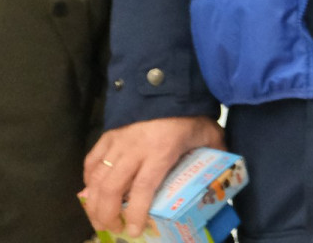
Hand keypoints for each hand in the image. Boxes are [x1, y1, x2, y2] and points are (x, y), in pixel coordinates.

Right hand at [81, 115, 224, 235]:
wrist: (168, 84)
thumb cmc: (190, 113)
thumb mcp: (208, 133)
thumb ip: (214, 153)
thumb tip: (224, 174)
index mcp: (161, 151)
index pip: (142, 189)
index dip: (135, 213)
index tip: (133, 231)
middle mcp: (135, 149)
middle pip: (111, 188)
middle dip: (107, 214)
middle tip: (112, 228)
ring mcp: (118, 142)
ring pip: (96, 178)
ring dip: (93, 202)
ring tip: (98, 217)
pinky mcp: (108, 135)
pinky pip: (91, 161)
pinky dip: (89, 179)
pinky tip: (92, 192)